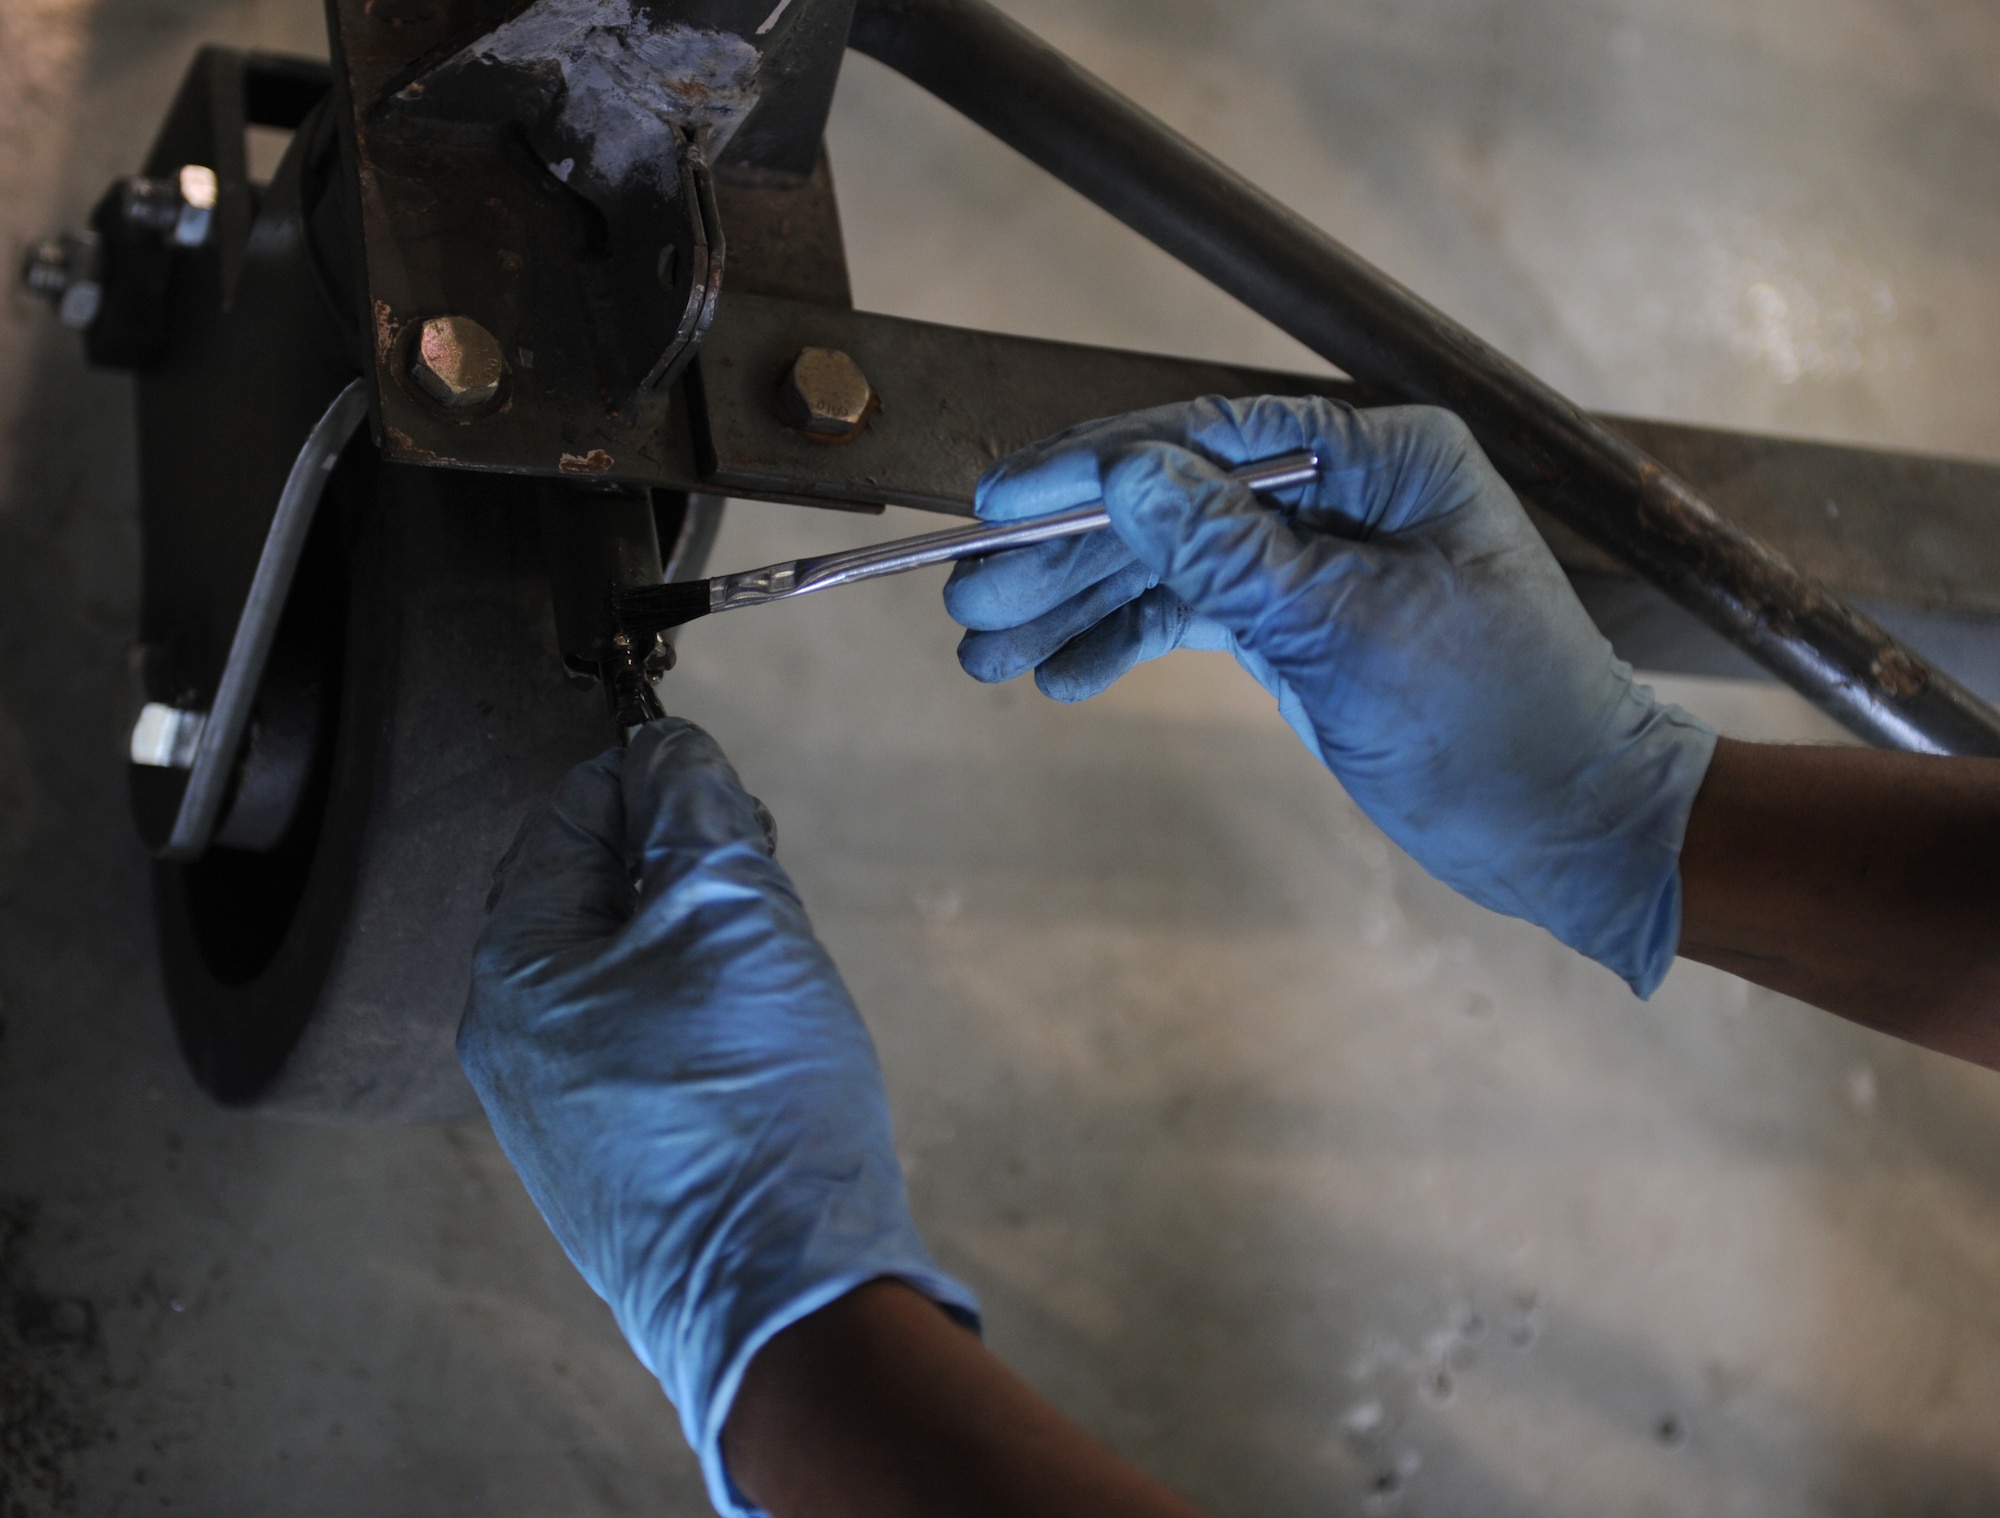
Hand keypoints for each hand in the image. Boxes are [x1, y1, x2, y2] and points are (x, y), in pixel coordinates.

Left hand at [459, 719, 976, 1516]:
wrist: (783, 1293)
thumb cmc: (754, 1100)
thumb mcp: (734, 911)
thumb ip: (694, 808)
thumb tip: (667, 751)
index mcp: (517, 969)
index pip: (570, 817)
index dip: (655, 780)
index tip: (728, 791)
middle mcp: (512, 1042)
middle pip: (594, 895)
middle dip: (684, 866)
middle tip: (761, 876)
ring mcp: (555, 1113)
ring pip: (626, 973)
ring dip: (701, 941)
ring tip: (773, 964)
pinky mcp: (609, 1163)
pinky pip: (644, 1048)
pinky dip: (702, 1015)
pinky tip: (759, 1041)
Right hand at [945, 396, 1715, 994]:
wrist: (1572, 828)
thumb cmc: (1498, 724)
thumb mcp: (1350, 633)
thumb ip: (1230, 551)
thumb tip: (1125, 472)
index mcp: (1382, 459)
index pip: (1208, 440)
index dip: (1093, 469)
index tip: (1000, 499)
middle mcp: (1345, 494)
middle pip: (1173, 504)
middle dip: (1068, 553)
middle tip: (971, 597)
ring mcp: (1319, 562)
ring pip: (1172, 567)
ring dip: (1080, 605)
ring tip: (987, 651)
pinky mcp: (1303, 627)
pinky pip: (1196, 619)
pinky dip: (1128, 644)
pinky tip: (1060, 677)